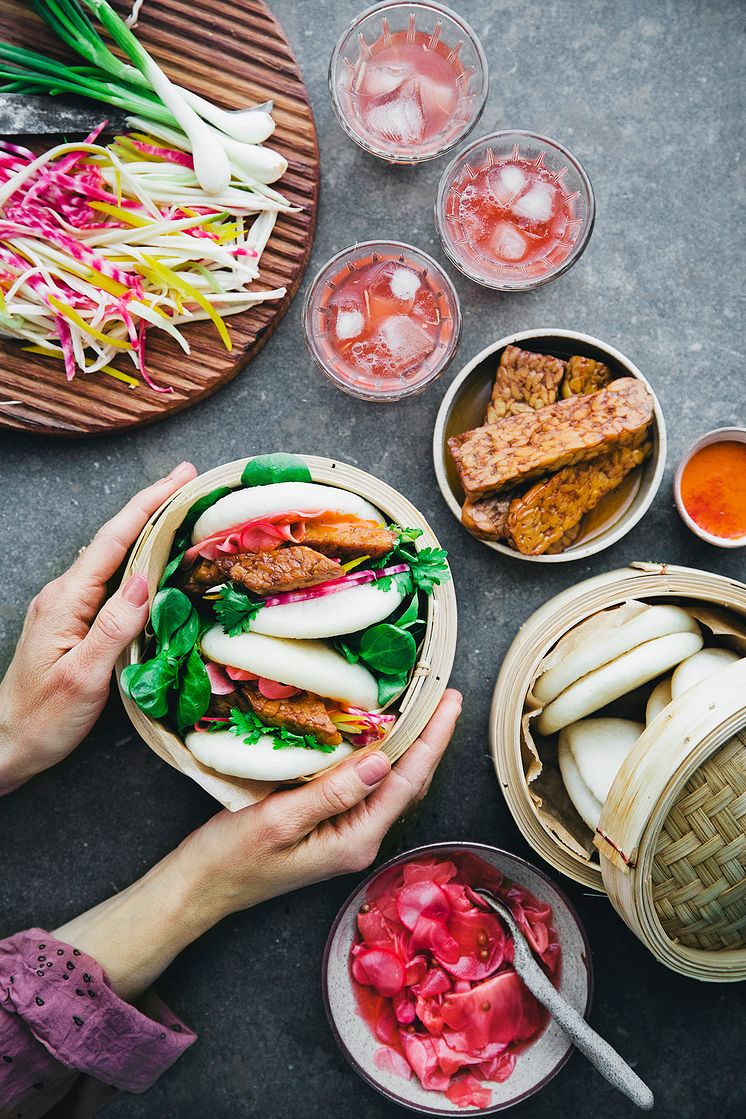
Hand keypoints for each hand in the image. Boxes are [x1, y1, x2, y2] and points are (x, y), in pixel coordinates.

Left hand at [0, 461, 196, 788]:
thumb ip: (114, 626)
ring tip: (183, 513)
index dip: (149, 505)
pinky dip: (139, 560)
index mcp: (67, 600)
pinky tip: (158, 561)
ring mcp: (68, 606)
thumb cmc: (44, 717)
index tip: (180, 478)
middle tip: (192, 485)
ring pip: (114, 557)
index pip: (115, 540)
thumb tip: (145, 579)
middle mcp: (65, 594)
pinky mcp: (74, 621)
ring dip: (148, 531)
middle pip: (115, 539)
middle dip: (154, 507)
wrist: (9, 743)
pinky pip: (112, 580)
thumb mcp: (84, 676)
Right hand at [54, 691, 461, 1000]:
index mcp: (355, 841)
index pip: (407, 782)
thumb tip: (381, 762)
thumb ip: (331, 793)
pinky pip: (368, 787)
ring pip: (391, 784)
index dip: (433, 739)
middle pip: (408, 783)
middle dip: (431, 738)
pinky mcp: (330, 828)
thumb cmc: (230, 857)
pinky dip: (382, 756)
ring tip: (426, 707)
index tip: (450, 701)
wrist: (198, 889)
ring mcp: (346, 836)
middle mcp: (360, 841)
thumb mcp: (278, 820)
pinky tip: (381, 735)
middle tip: (445, 694)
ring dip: (410, 746)